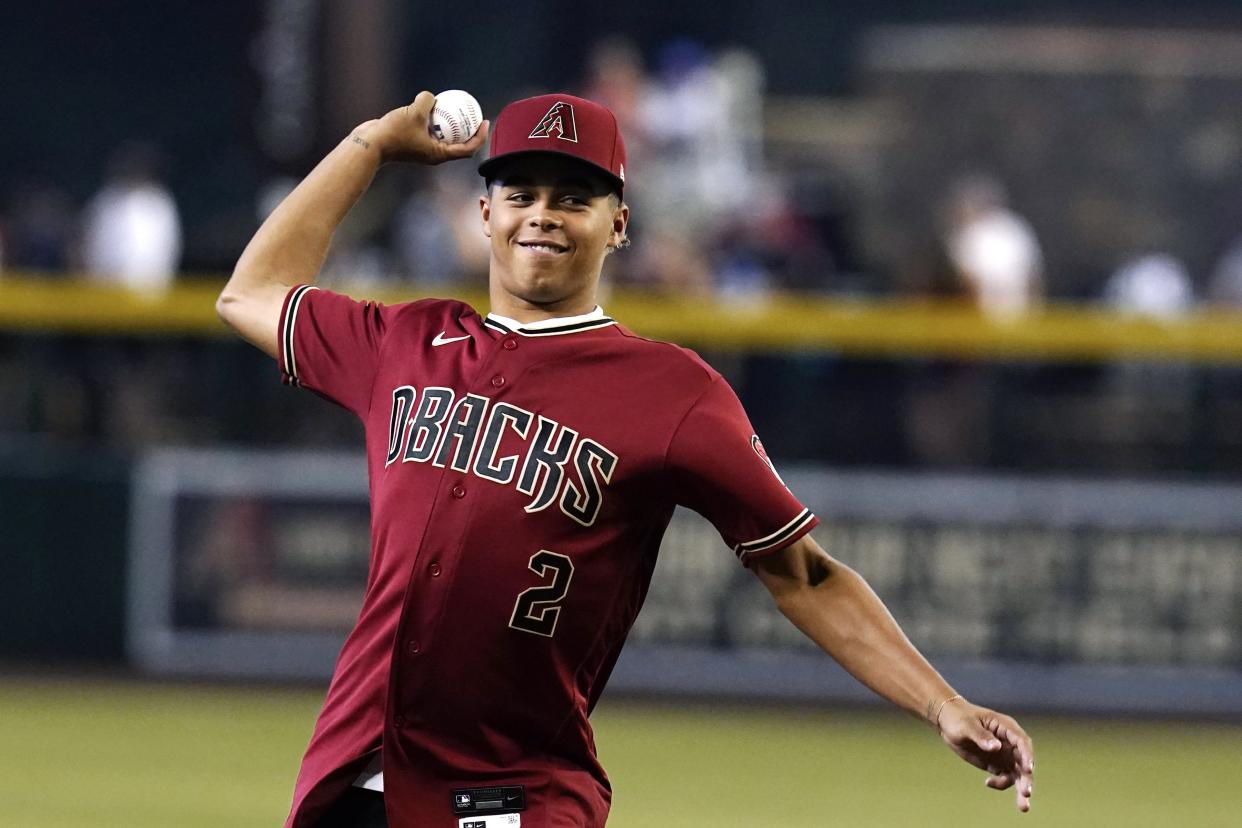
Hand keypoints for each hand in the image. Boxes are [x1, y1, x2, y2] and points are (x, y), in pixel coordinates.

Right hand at [355, 91, 489, 164]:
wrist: (369, 144)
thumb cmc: (393, 132)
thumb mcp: (415, 112)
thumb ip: (427, 101)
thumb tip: (432, 96)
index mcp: (439, 154)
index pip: (467, 149)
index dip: (480, 136)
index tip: (485, 121)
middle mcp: (433, 153)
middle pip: (459, 142)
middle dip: (469, 129)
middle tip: (474, 111)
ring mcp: (423, 147)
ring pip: (442, 134)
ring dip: (449, 122)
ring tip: (455, 104)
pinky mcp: (412, 140)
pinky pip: (428, 128)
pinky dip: (432, 118)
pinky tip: (432, 102)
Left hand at [936, 697, 1034, 812]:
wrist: (947, 722)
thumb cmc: (958, 718)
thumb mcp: (966, 725)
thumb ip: (981, 736)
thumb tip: (996, 747)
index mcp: (1006, 727)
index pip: (1022, 742)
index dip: (1027, 756)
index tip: (1028, 770)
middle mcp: (1010, 742)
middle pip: (1024, 761)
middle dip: (1026, 778)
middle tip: (1026, 793)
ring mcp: (1005, 754)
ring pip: (1018, 774)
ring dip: (1021, 788)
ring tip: (1023, 807)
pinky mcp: (998, 764)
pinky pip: (1006, 777)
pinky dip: (1001, 784)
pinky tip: (988, 783)